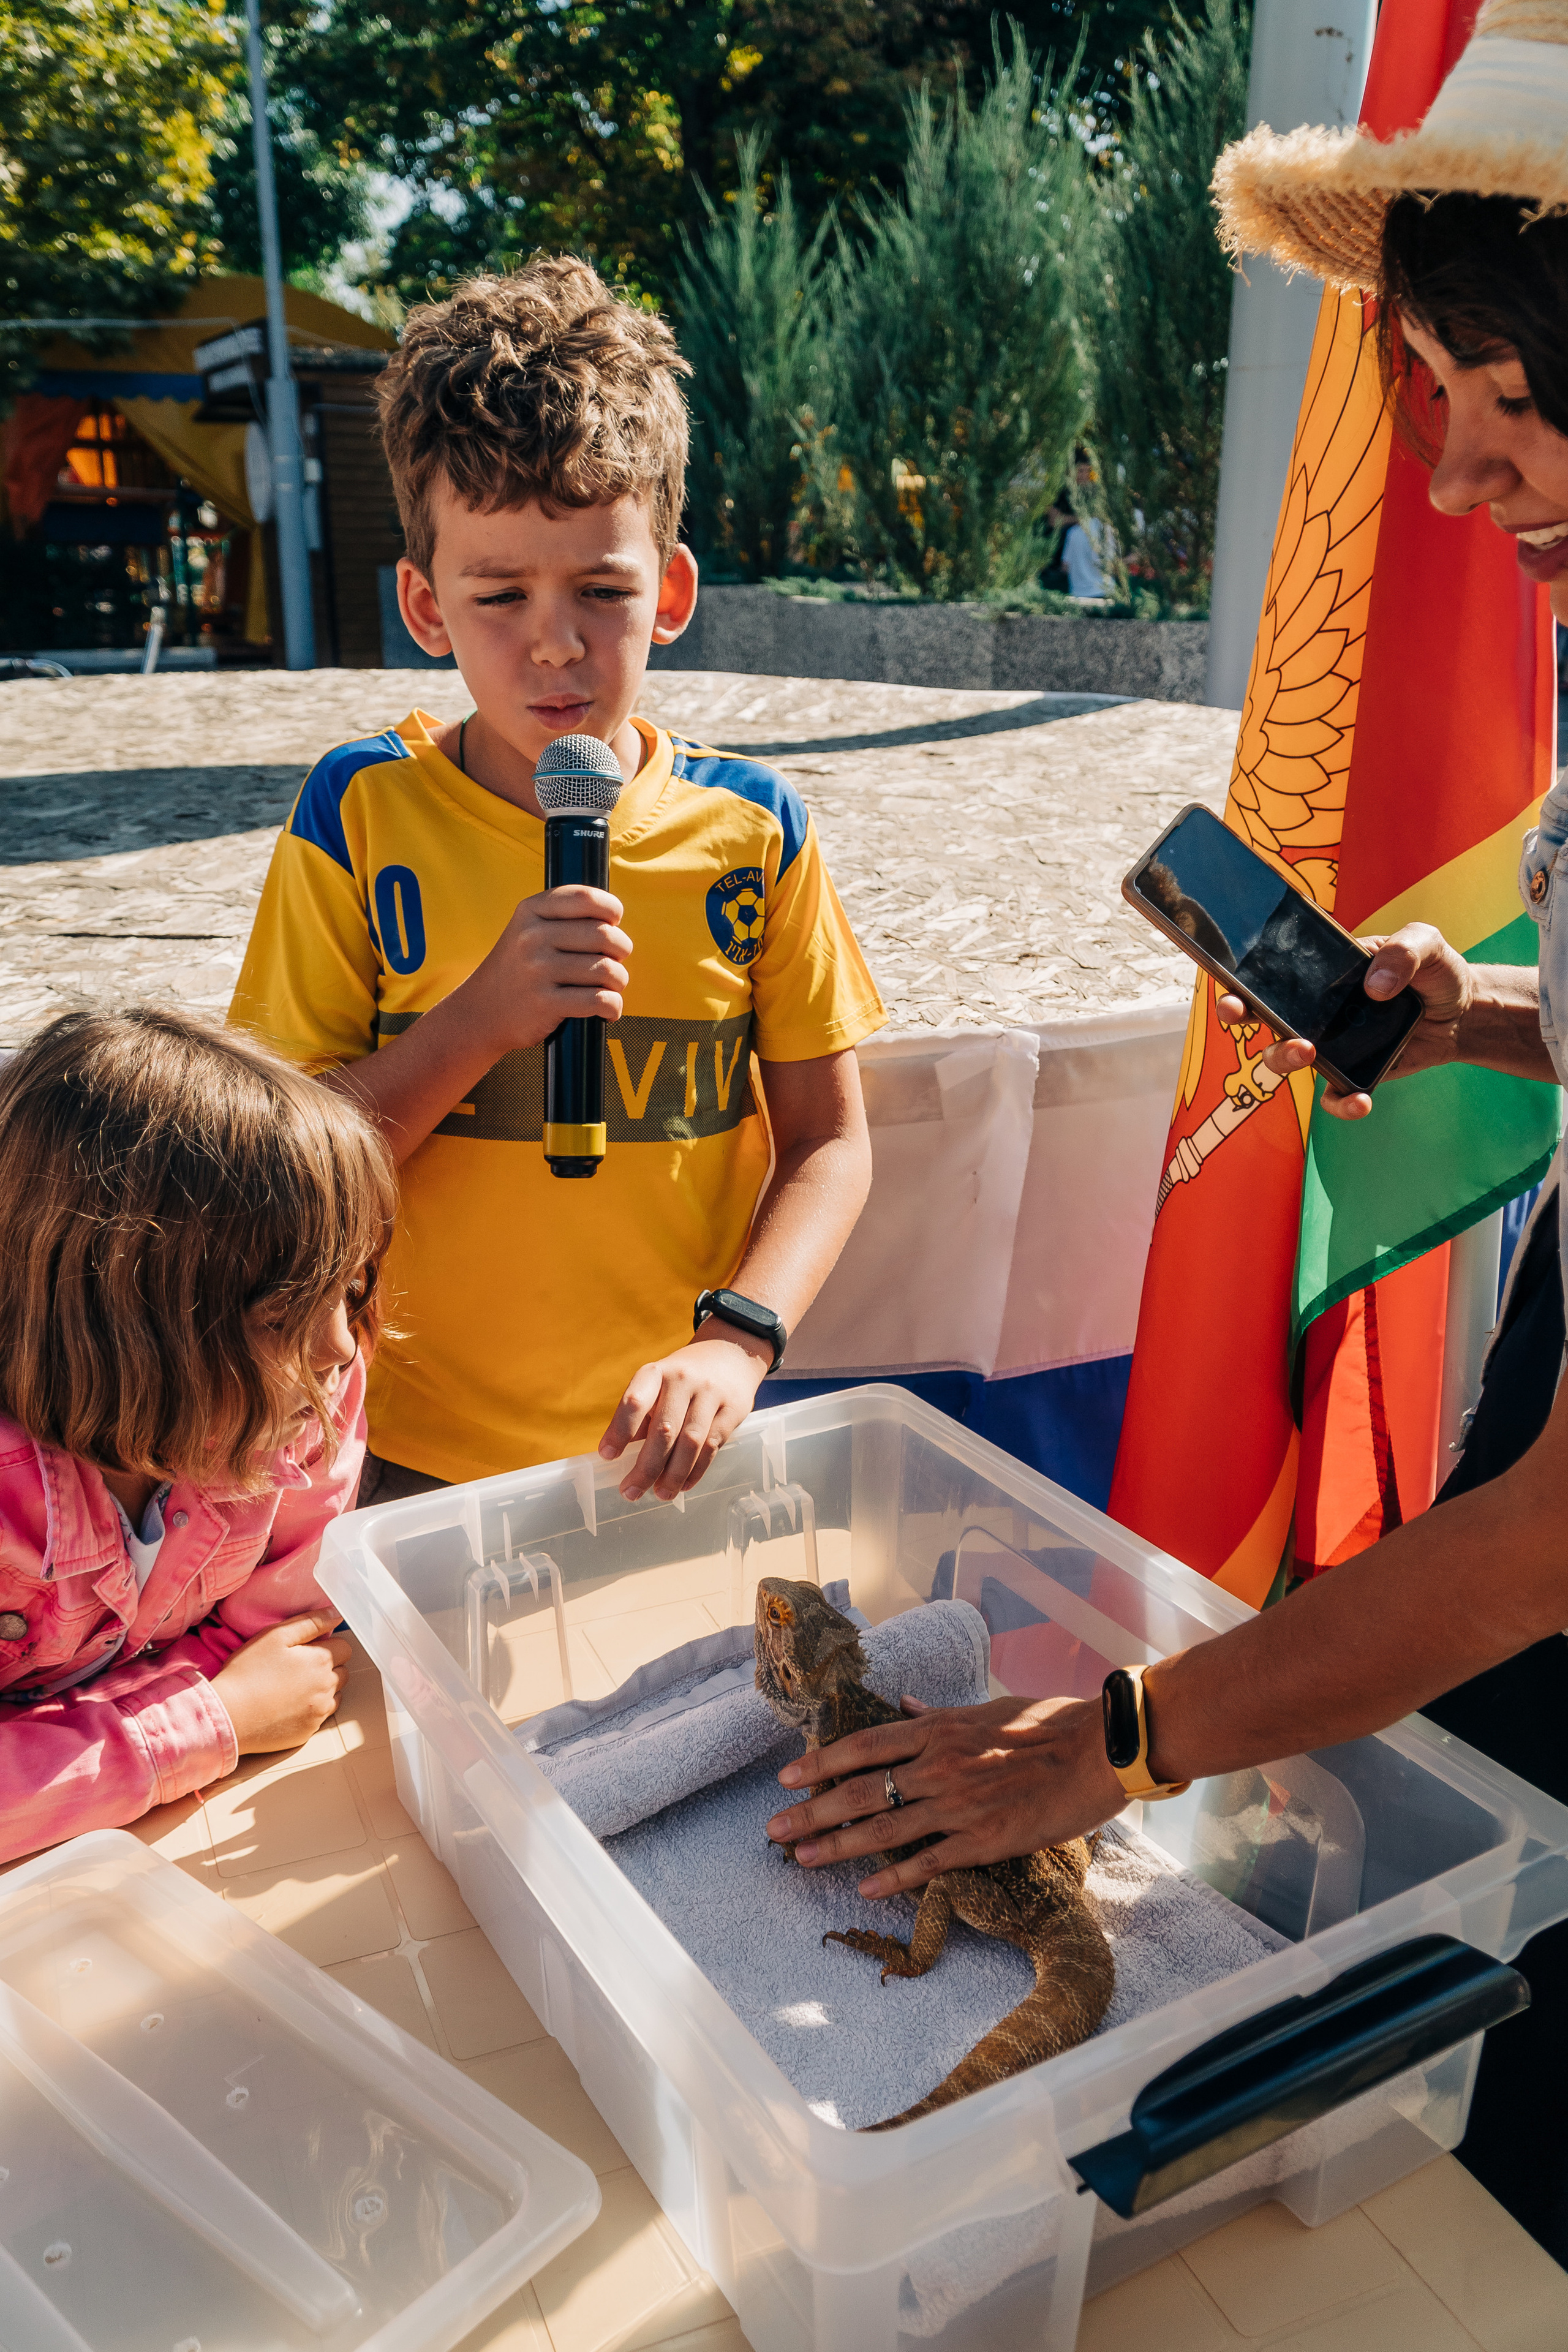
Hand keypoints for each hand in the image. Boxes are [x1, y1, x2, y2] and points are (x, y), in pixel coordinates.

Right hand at [210, 1609, 351, 1754]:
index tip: (306, 1649)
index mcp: (321, 1661)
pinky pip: (322, 1715)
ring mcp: (320, 1711)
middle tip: (297, 1668)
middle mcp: (327, 1687)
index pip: (344, 1647)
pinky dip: (312, 1709)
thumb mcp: (275, 1635)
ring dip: (323, 1688)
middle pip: (343, 1671)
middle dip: (327, 1666)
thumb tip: (336, 1614)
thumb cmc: (248, 1671)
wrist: (228, 1715)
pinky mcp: (310, 1731)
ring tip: (293, 1687)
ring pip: (335, 1694)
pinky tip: (290, 1705)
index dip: (326, 1645)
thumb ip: (311, 1622)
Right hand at [459, 884, 632, 1057]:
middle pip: (604, 935)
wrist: (480, 1012)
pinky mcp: (546, 1003)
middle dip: (621, 949)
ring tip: (611, 987)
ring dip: (619, 981)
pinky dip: (613, 1007)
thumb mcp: (527, 930)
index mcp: (530, 911)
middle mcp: (532, 937)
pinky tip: (608, 1010)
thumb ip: (563, 917)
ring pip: (607, 970)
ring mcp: (538, 970)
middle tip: (615, 960)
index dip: (611, 909)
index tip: (614, 922)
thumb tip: (613, 917)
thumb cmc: (518, 969)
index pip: (586, 898)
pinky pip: (599, 1000)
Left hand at [597, 1324, 772, 1500]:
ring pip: (690, 1442)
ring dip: (673, 1475)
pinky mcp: (733, 1409)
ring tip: (660, 1494)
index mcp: (655, 1373)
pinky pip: (713, 1446)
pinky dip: (696, 1471)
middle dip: (646, 1467)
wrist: (730, 1354)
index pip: (634, 1401)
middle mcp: (683, 1380)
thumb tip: (621, 1457)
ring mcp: (711, 1394)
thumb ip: (641, 1416)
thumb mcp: (657, 1384)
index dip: (619, 1430)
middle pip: (663, 1430)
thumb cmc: (682, 1379)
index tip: (608, 1455)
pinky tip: (684, 1485)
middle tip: (631, 1492)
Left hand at [763, 1692, 1124, 1897]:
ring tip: (801, 1859)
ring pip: (884, 1828)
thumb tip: (904, 1703)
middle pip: (860, 1790)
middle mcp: (939, 1765)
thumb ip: (940, 1714)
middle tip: (773, 1830)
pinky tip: (863, 1888)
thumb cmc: (1047, 1724)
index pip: (863, 1745)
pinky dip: (893, 1875)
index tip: (786, 1777)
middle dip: (812, 1810)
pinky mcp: (984, 1839)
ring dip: (837, 1846)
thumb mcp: (987, 1707)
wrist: (1097, 1749)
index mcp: (938, 1730)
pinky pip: (928, 1861)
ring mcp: (959, 1804)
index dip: (820, 1762)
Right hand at [1217, 921, 1472, 1120]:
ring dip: (1283, 1057)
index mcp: (1322, 972)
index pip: (1270, 974)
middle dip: (1241, 1017)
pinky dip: (1342, 1104)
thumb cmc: (1435, 971)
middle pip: (1264, 1017)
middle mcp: (1317, 1009)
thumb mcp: (1426, 942)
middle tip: (1242, 1016)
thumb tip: (1374, 986)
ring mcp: (1333, 1044)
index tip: (1230, 989)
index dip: (1240, 982)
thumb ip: (1404, 950)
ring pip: (1287, 1056)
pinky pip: (1335, 1095)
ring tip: (1306, 1053)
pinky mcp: (1355, 1073)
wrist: (1465, 1012)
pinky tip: (1360, 1101)